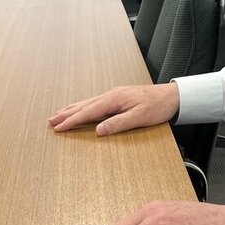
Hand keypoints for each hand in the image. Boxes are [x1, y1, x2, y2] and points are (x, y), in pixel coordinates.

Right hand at [48, 84, 178, 134]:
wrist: (173, 96)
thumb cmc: (158, 107)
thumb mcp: (140, 118)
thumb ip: (118, 124)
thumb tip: (97, 130)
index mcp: (114, 99)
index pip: (88, 111)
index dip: (72, 120)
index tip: (58, 128)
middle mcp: (112, 94)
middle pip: (85, 105)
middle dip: (67, 113)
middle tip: (51, 121)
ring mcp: (115, 94)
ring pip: (89, 102)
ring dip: (74, 109)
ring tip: (60, 114)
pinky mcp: (120, 97)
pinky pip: (97, 102)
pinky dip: (85, 107)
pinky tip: (83, 109)